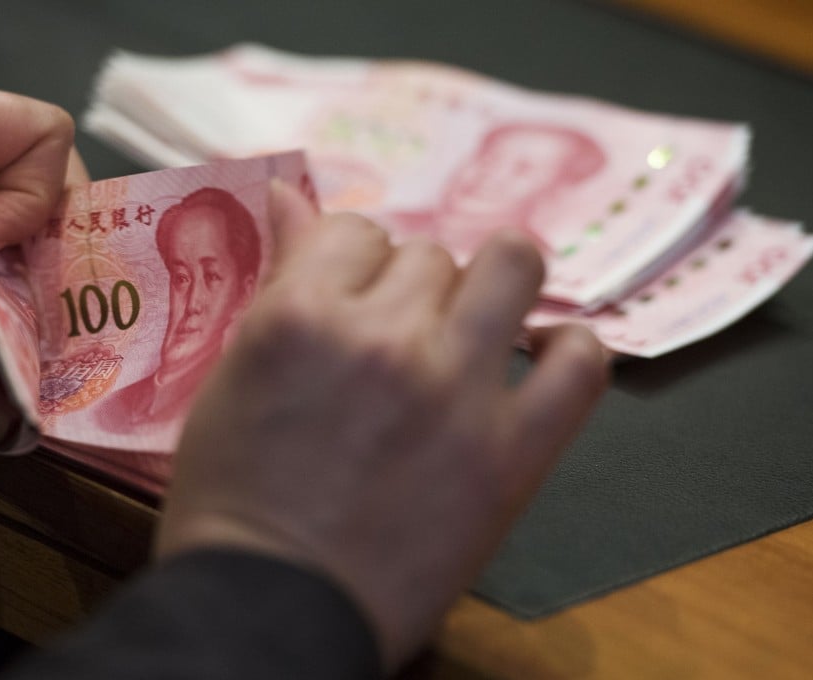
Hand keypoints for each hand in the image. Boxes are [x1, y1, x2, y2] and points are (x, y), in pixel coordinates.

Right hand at [156, 182, 609, 670]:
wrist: (271, 609)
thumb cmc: (232, 503)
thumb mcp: (232, 378)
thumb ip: (275, 282)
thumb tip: (290, 194)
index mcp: (301, 316)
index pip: (353, 231)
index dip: (354, 261)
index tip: (353, 294)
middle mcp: (383, 336)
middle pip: (427, 255)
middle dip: (410, 287)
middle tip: (395, 339)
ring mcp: (455, 390)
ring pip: (510, 264)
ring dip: (492, 281)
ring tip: (473, 322)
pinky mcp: (510, 454)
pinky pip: (580, 363)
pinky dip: (567, 349)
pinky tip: (537, 359)